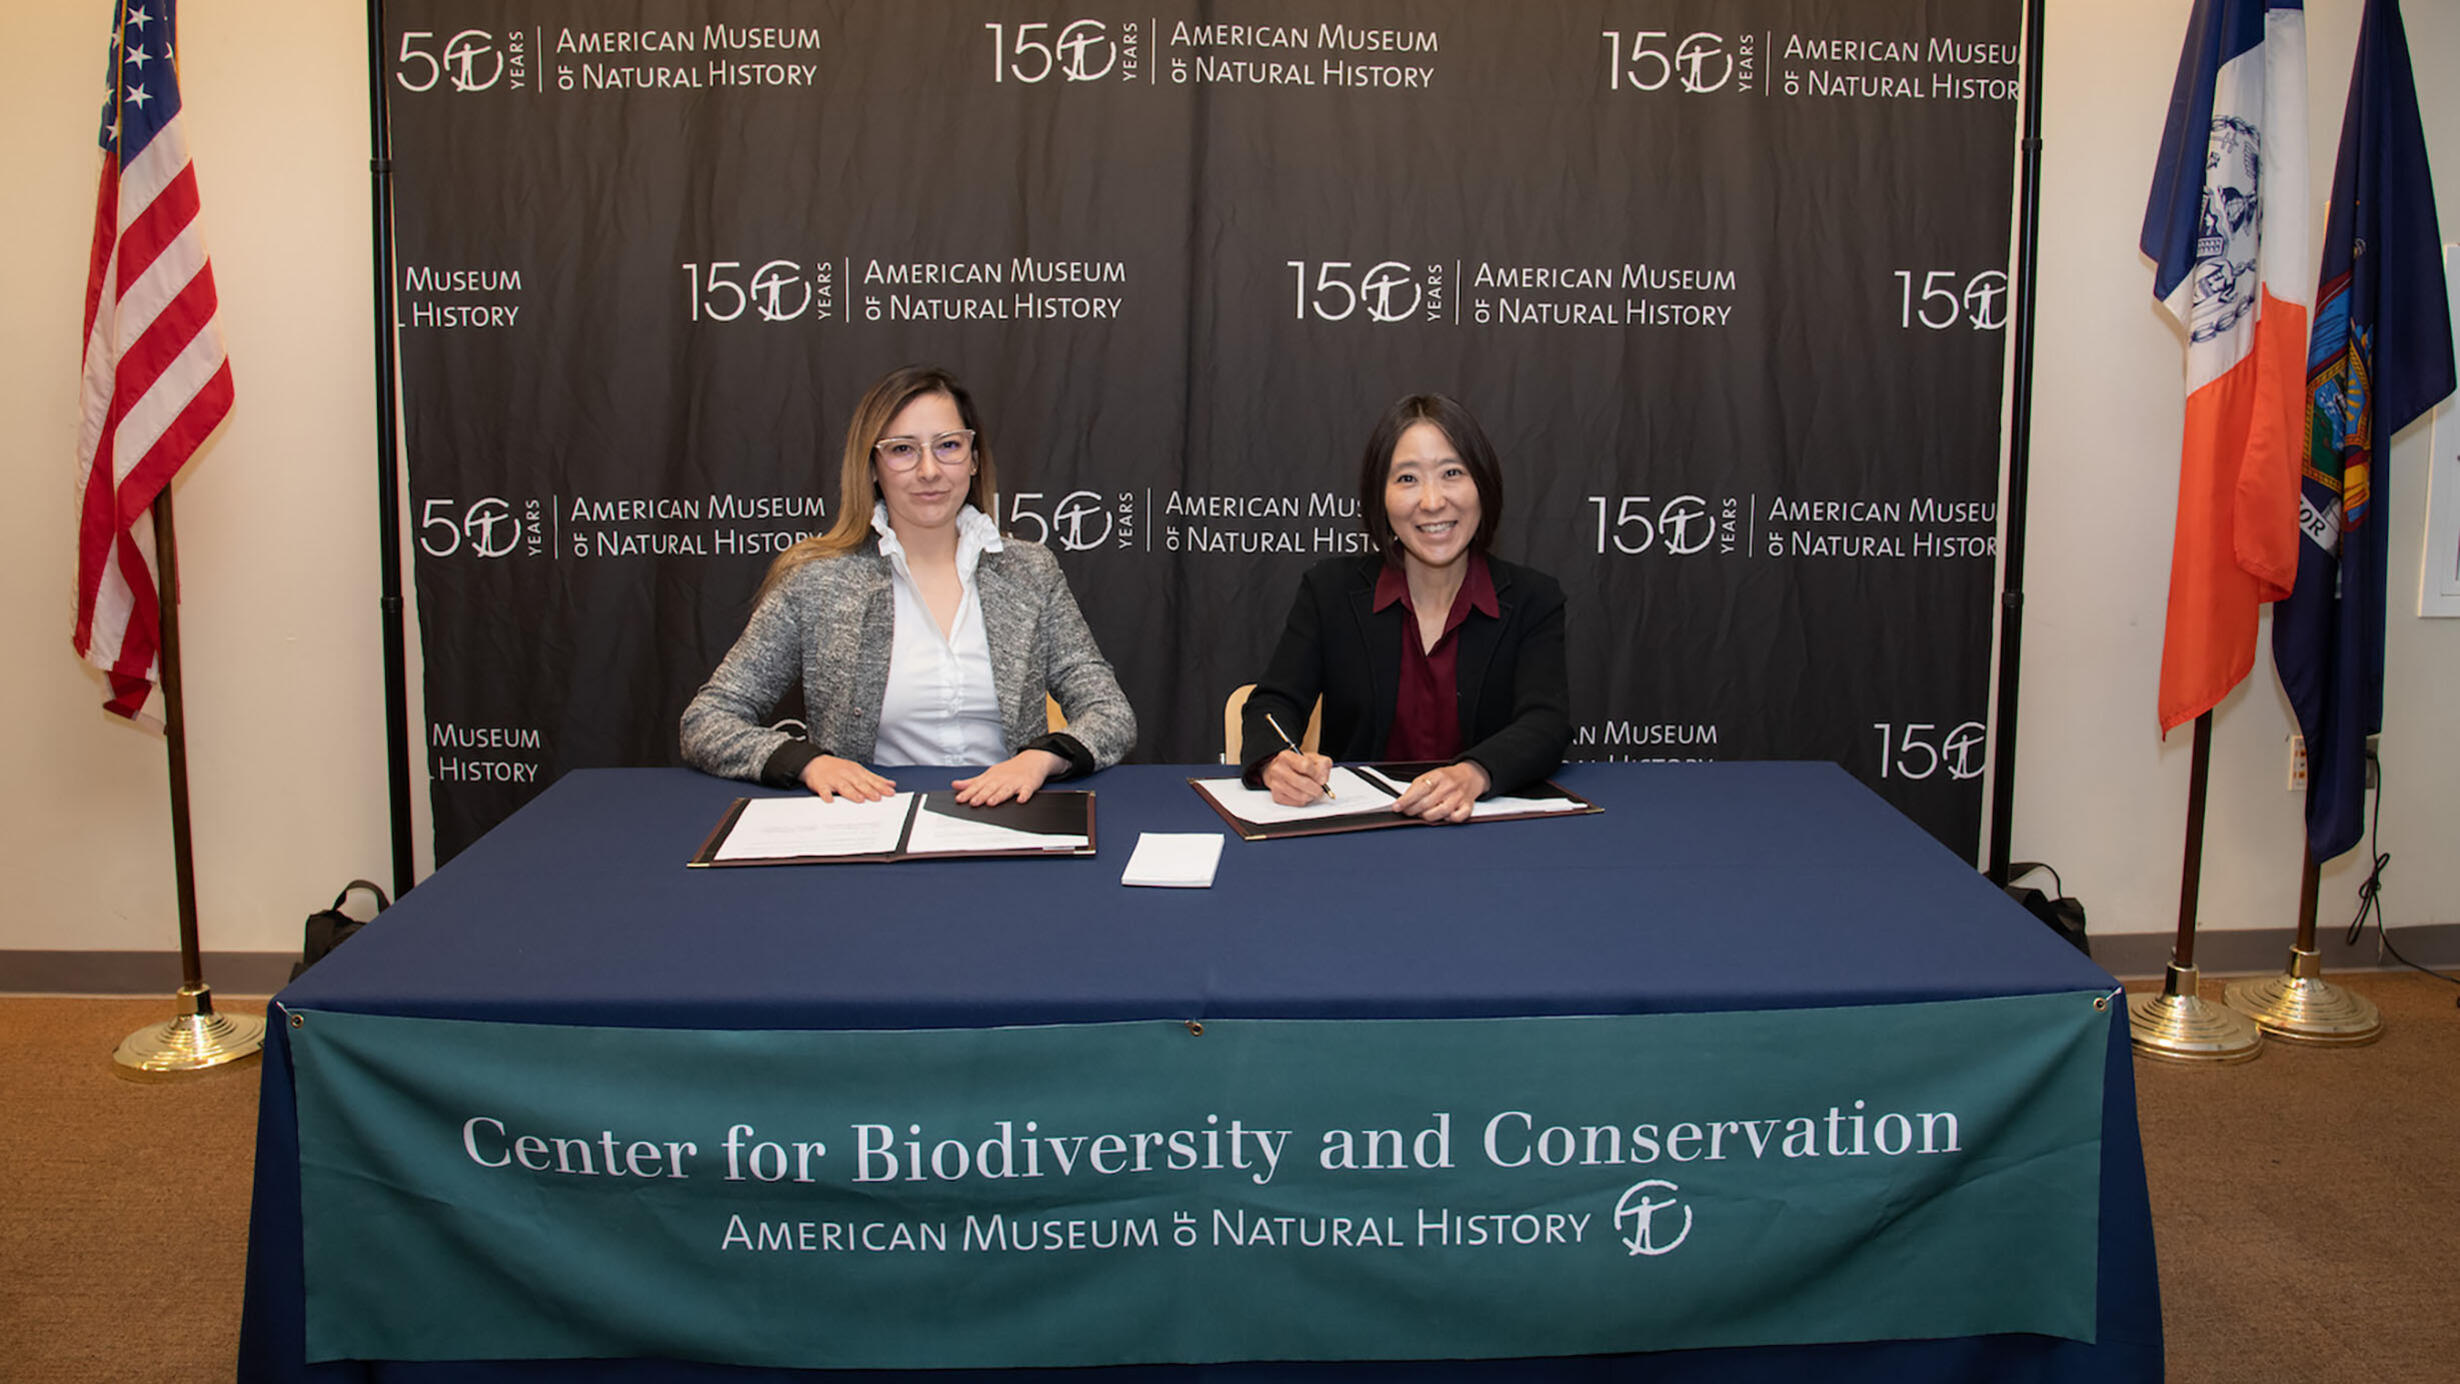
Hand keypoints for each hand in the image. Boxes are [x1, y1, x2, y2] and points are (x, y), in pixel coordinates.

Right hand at [800, 755, 895, 801]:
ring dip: (852, 793)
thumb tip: (891, 784)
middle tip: (878, 798)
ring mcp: (834, 779)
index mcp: (857, 772)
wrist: (815, 762)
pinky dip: (827, 795)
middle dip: (869, 790)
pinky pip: (824, 790)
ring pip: (844, 787)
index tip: (890, 793)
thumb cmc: (839, 769)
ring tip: (860, 799)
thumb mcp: (858, 770)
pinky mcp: (822, 784)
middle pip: (860, 783)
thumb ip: (874, 778)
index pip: (871, 780)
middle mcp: (847, 775)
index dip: (881, 786)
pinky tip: (830, 800)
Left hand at [952, 750, 1066, 806]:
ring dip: (999, 796)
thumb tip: (955, 785)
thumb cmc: (1008, 770)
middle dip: (981, 795)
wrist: (1032, 760)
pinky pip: (1026, 791)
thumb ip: (972, 782)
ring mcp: (1015, 782)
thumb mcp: (989, 774)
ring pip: (1006, 790)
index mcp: (991, 777)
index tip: (960, 799)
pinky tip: (1021, 800)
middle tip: (973, 802)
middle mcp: (1002, 779)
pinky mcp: (1028, 785)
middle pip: (990, 788)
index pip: (977, 786)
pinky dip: (1024, 795)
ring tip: (991, 802)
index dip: (968, 792)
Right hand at [1262, 749, 1335, 804]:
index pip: (1305, 765)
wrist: (1281, 770)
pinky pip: (1297, 803)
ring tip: (1311, 792)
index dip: (1317, 773)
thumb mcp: (1313, 758)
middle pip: (1304, 783)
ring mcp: (1275, 783)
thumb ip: (1323, 764)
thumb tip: (1322, 780)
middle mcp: (1278, 769)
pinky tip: (1303, 794)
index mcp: (1286, 756)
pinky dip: (1304, 801)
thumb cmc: (1298, 764)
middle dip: (1316, 789)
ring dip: (1311, 796)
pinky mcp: (1276, 796)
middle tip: (1320, 790)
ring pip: (1301, 796)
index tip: (1320, 778)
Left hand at [1391, 762, 1488, 822]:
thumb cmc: (1445, 778)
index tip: (1396, 807)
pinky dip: (1449, 819)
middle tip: (1408, 812)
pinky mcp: (1467, 806)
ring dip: (1428, 817)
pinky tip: (1443, 816)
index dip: (1406, 800)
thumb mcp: (1429, 776)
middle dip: (1413, 811)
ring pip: (1440, 813)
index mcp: (1437, 776)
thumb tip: (1402, 802)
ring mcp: (1459, 797)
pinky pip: (1457, 818)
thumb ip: (1416, 788)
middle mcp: (1449, 786)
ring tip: (1423, 814)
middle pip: (1427, 803)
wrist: (1469, 776)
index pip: (1419, 790)